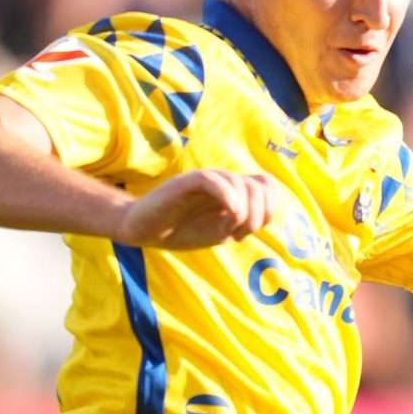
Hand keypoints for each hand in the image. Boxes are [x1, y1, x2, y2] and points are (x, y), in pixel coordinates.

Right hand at [117, 170, 276, 250]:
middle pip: (261, 185)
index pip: (268, 186)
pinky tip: (225, 217)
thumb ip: (241, 222)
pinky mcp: (186, 181)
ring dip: (242, 213)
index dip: (267, 209)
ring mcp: (206, 179)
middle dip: (258, 215)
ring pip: (240, 184)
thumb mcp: (219, 231)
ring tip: (226, 229)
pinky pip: (214, 181)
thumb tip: (258, 217)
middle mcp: (223, 181)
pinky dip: (227, 199)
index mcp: (233, 191)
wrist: (144, 230)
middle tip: (238, 233)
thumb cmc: (181, 230)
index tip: (247, 231)